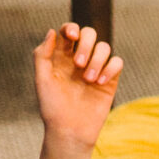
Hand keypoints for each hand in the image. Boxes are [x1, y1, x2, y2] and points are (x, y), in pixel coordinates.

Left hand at [32, 24, 122, 150]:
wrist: (70, 130)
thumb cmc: (52, 108)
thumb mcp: (42, 80)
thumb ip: (42, 55)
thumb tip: (52, 31)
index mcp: (60, 57)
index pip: (68, 32)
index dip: (71, 28)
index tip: (71, 37)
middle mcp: (79, 60)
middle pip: (89, 34)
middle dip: (86, 44)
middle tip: (78, 63)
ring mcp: (95, 69)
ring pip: (104, 47)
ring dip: (97, 60)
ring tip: (89, 79)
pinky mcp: (110, 80)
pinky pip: (117, 62)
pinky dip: (110, 68)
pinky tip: (100, 82)